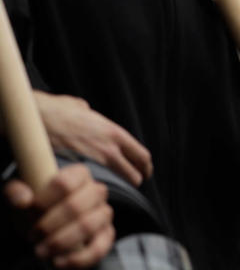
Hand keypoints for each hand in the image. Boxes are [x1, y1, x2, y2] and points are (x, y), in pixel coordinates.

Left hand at [4, 164, 113, 268]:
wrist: (48, 221)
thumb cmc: (37, 205)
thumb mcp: (23, 194)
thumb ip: (16, 192)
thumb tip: (23, 200)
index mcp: (79, 174)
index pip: (66, 183)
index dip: (46, 200)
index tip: (30, 211)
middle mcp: (96, 191)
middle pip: (77, 206)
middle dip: (51, 225)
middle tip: (33, 235)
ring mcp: (104, 214)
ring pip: (89, 226)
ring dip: (61, 242)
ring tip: (42, 250)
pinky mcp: (106, 235)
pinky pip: (100, 248)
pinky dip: (78, 259)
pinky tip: (59, 262)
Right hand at [35, 92, 152, 186]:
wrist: (36, 118)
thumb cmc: (56, 111)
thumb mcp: (79, 107)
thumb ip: (88, 114)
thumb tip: (85, 112)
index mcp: (113, 132)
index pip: (141, 154)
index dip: (146, 166)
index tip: (146, 172)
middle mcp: (109, 147)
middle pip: (135, 171)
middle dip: (137, 179)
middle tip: (136, 184)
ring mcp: (94, 161)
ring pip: (118, 180)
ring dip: (120, 186)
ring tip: (119, 191)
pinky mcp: (78, 171)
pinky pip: (95, 184)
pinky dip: (96, 188)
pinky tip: (92, 190)